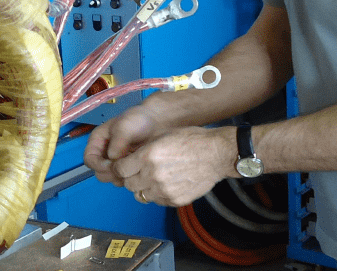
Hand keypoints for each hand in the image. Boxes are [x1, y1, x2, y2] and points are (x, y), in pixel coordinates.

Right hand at [83, 104, 158, 185]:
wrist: (157, 122)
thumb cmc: (139, 119)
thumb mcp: (124, 127)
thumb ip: (117, 143)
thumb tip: (113, 159)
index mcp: (98, 141)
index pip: (89, 160)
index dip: (98, 165)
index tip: (111, 165)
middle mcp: (105, 153)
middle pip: (99, 172)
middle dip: (110, 173)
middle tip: (124, 169)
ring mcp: (117, 162)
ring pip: (112, 178)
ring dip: (121, 177)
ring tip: (133, 168)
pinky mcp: (128, 167)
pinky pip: (125, 179)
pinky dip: (130, 178)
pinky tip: (139, 170)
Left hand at [113, 126, 235, 206]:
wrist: (216, 154)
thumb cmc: (191, 140)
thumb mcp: (161, 136)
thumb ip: (142, 149)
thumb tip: (127, 158)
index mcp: (147, 156)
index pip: (119, 170)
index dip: (120, 168)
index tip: (123, 166)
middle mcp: (153, 175)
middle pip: (128, 184)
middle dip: (130, 178)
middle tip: (139, 172)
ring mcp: (164, 190)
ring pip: (141, 195)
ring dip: (144, 187)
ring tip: (154, 178)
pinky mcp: (175, 200)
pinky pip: (157, 201)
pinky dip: (158, 194)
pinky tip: (168, 183)